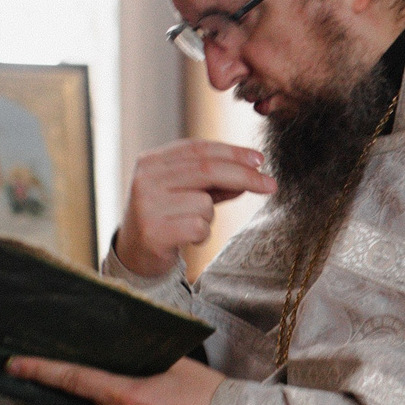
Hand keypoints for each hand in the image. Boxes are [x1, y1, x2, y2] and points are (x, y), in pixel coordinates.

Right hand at [111, 140, 274, 278]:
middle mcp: (146, 179)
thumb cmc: (164, 219)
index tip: (260, 160)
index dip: (232, 152)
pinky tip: (187, 238)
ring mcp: (147, 205)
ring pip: (205, 203)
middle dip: (244, 176)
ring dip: (209, 217)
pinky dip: (202, 235)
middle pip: (207, 170)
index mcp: (151, 161)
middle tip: (270, 184)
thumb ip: (214, 182)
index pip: (198, 149)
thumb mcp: (186, 193)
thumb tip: (251, 172)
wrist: (134, 255)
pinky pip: (199, 227)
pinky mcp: (154, 232)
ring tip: (190, 224)